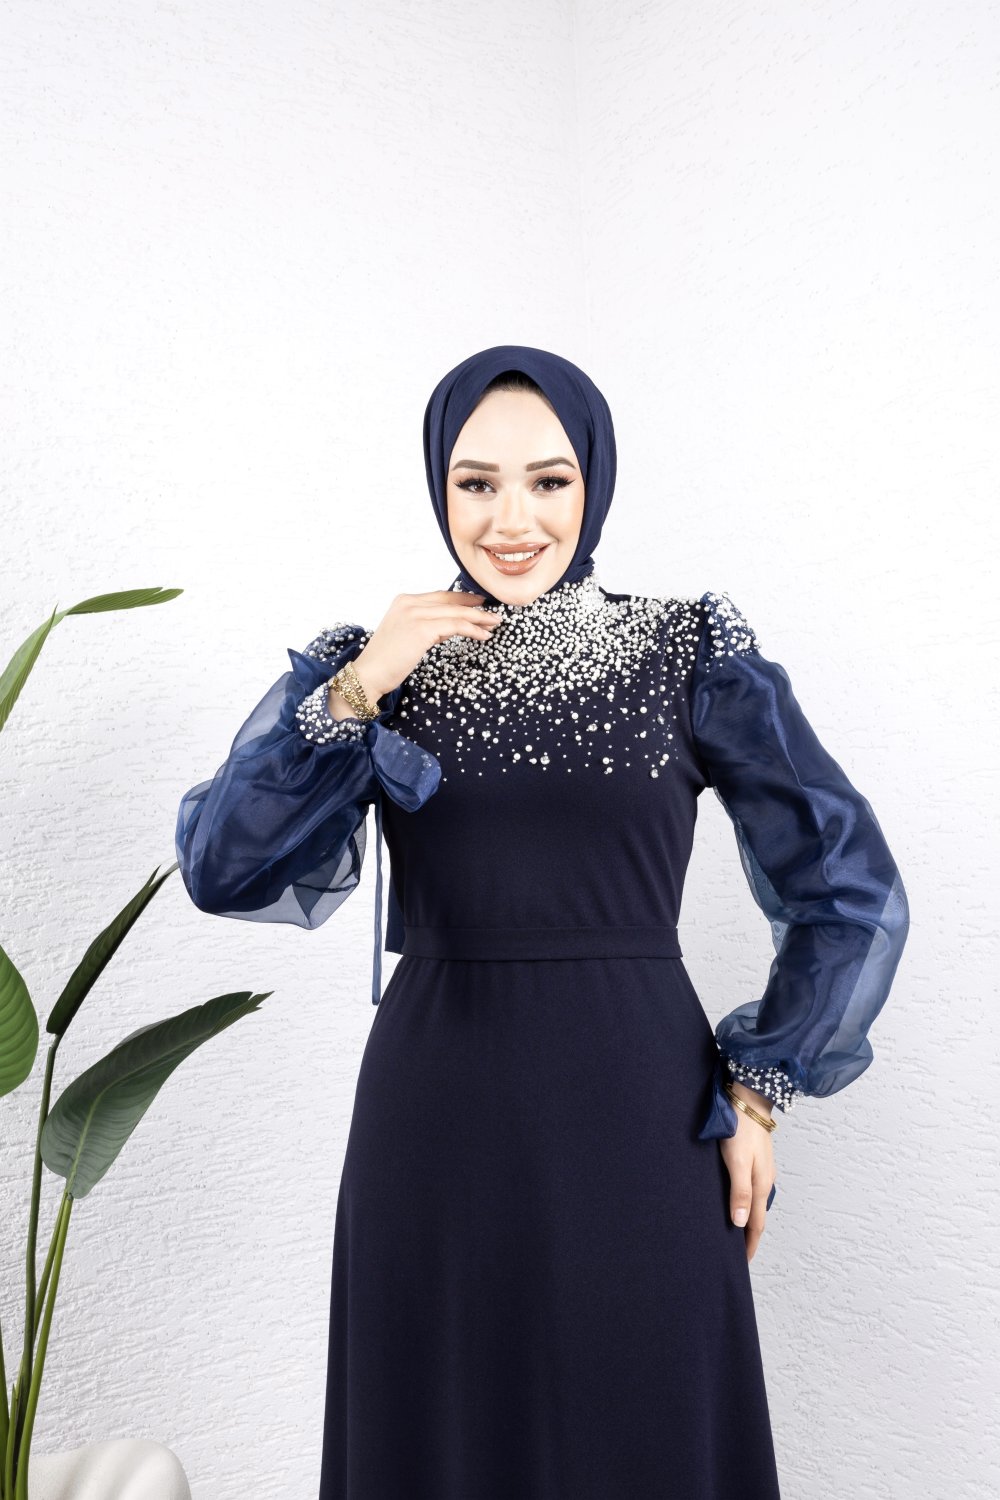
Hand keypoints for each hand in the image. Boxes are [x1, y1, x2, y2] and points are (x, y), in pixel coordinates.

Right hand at [346, 590, 500, 703]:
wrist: (368, 674)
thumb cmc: (386, 661)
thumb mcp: (407, 636)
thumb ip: (427, 627)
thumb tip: (450, 627)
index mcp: (404, 600)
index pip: (440, 596)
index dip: (462, 599)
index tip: (480, 604)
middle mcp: (409, 602)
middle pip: (451, 601)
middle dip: (475, 608)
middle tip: (494, 614)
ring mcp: (415, 613)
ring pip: (456, 613)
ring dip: (479, 619)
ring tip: (494, 624)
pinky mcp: (422, 629)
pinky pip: (455, 626)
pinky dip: (472, 630)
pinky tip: (483, 635)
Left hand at [718, 1081, 776, 1262]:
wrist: (748, 1098)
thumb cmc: (739, 1129)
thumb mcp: (737, 1162)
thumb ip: (739, 1192)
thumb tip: (741, 1224)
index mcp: (761, 1185)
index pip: (756, 1225)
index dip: (750, 1245)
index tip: (743, 1263)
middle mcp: (765, 1180)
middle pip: (758, 1217)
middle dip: (750, 1237)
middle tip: (738, 1254)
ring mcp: (762, 1170)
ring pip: (756, 1203)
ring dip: (749, 1220)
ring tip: (737, 1234)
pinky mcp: (756, 1160)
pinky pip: (752, 1190)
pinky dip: (746, 1203)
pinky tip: (737, 1202)